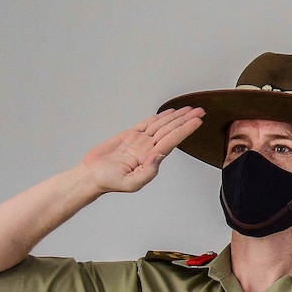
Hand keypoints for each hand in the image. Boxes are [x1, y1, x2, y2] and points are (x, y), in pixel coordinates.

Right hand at [79, 108, 204, 193]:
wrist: (92, 175)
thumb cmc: (110, 181)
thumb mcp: (132, 182)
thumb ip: (148, 171)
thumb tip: (158, 155)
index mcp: (152, 158)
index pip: (173, 140)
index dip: (185, 129)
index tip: (197, 121)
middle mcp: (149, 148)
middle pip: (171, 130)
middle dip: (186, 120)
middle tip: (200, 110)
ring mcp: (140, 141)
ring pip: (161, 125)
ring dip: (176, 116)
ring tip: (189, 109)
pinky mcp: (130, 136)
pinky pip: (148, 124)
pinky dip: (159, 117)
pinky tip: (169, 113)